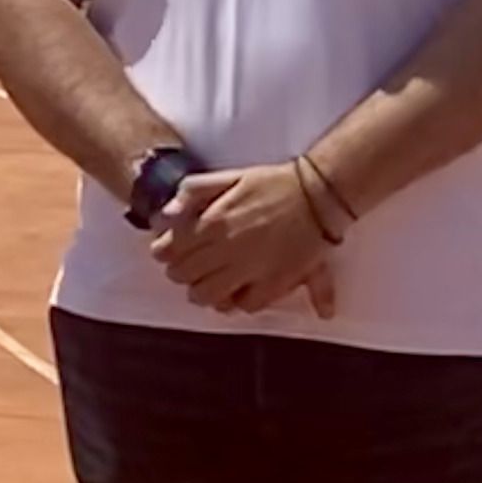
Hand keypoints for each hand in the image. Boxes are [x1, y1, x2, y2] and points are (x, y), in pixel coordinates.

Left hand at [149, 166, 340, 318]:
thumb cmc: (271, 184)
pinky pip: (246, 306)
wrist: (318, 196)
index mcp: (211, 223)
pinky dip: (238, 302)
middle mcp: (227, 250)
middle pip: (184, 276)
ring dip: (203, 291)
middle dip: (180, 272)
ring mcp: (251, 270)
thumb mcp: (226, 176)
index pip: (169, 251)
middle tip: (189, 266)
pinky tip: (239, 291)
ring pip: (209, 296)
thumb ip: (191, 191)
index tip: (169, 250)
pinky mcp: (276, 283)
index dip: (164, 252)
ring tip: (210, 282)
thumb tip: (165, 216)